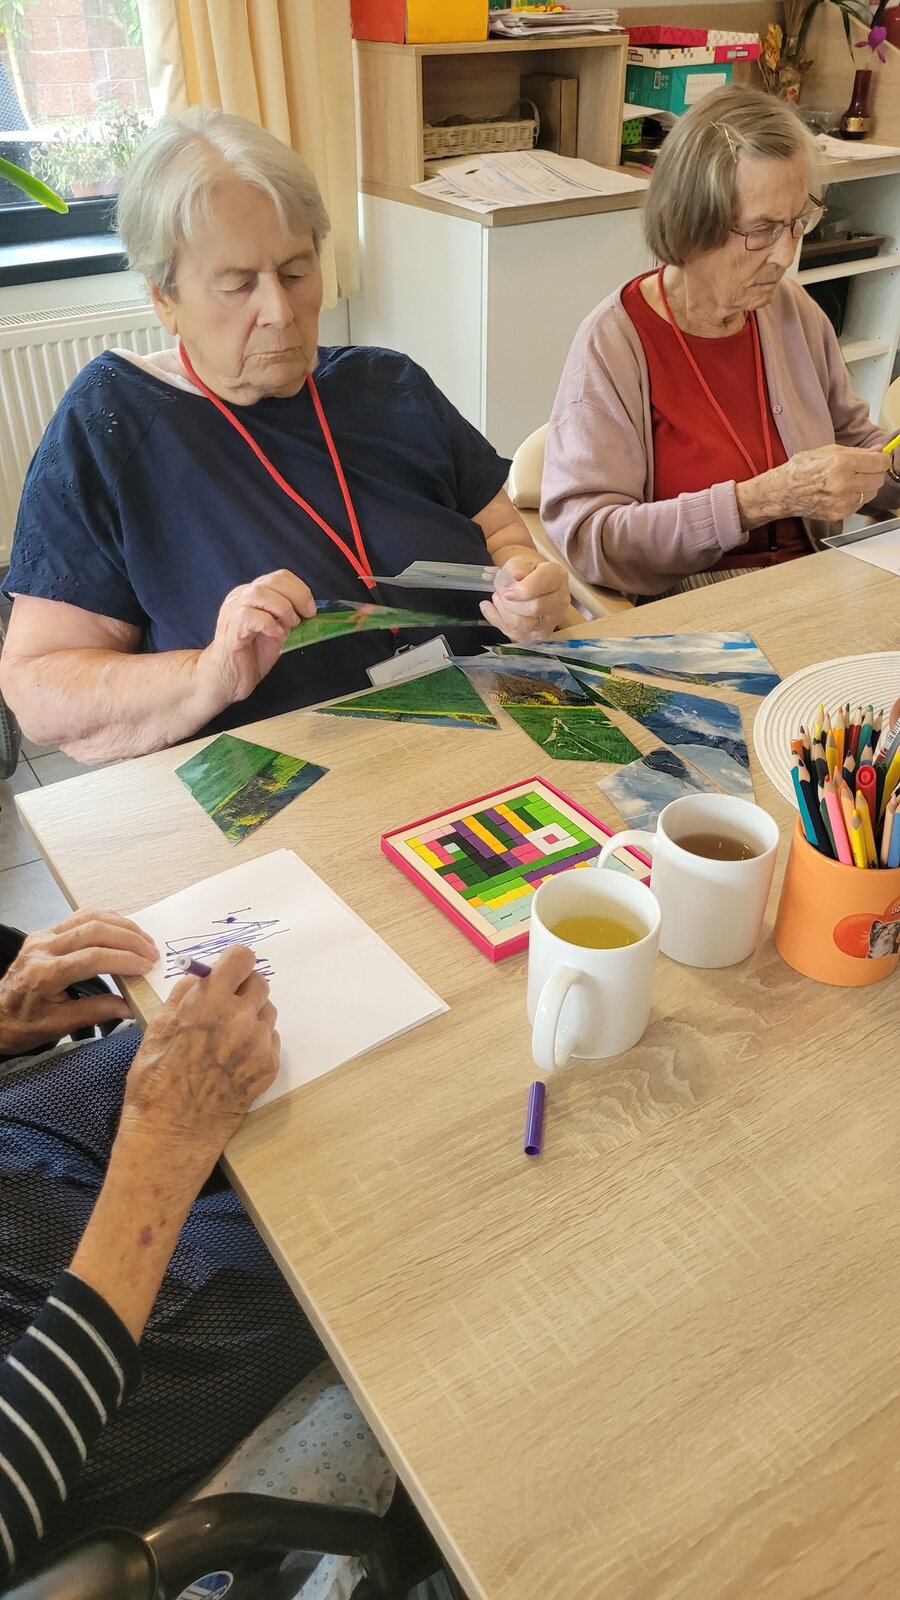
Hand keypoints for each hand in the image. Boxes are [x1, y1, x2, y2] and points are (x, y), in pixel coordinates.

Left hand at [0, 910, 157, 1053]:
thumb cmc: (22, 1024)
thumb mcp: (58, 1026)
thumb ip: (94, 1012)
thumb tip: (127, 1006)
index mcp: (44, 974)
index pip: (92, 957)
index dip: (123, 959)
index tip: (145, 966)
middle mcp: (42, 948)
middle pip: (94, 930)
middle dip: (129, 939)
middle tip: (151, 953)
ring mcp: (44, 936)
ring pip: (89, 917)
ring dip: (121, 925)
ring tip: (143, 940)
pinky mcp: (47, 933)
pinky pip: (80, 917)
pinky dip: (106, 920)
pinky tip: (123, 930)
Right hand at [117, 946, 279, 1166]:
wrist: (173, 1131)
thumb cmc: (156, 1081)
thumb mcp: (157, 1028)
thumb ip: (183, 996)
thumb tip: (200, 978)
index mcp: (210, 1002)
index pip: (242, 958)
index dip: (234, 962)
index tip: (228, 971)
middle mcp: (240, 1018)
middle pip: (260, 983)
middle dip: (243, 989)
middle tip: (225, 1005)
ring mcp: (258, 1043)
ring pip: (267, 1012)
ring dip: (252, 1016)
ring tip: (227, 1037)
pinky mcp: (269, 1066)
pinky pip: (271, 1039)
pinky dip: (257, 1042)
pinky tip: (233, 1059)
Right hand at [196, 570, 316, 705]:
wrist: (228, 680)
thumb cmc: (252, 655)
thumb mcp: (277, 631)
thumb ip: (288, 618)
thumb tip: (308, 611)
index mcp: (251, 594)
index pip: (278, 577)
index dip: (299, 589)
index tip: (311, 609)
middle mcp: (239, 598)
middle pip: (271, 581)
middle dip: (296, 596)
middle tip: (306, 616)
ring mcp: (232, 612)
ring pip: (258, 593)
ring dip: (282, 608)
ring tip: (290, 625)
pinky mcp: (230, 630)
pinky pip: (248, 616)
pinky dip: (268, 623)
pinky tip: (276, 635)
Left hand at [480, 553, 568, 643]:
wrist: (530, 586)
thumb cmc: (526, 572)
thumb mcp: (520, 562)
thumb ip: (517, 567)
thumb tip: (515, 576)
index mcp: (557, 576)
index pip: (541, 585)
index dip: (521, 590)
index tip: (507, 590)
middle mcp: (560, 600)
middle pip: (533, 608)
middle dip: (509, 602)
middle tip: (501, 593)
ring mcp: (552, 621)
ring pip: (523, 624)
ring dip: (503, 612)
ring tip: (499, 600)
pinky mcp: (539, 635)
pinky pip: (515, 634)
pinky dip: (499, 621)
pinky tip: (495, 610)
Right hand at [738, 445, 887, 526]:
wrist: (782, 492)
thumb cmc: (800, 470)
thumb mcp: (827, 452)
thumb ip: (855, 451)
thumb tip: (877, 450)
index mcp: (841, 463)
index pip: (879, 462)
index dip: (881, 459)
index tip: (879, 459)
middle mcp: (844, 483)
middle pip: (878, 479)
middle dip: (874, 473)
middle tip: (865, 469)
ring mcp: (842, 501)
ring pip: (871, 493)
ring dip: (866, 486)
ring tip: (851, 481)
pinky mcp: (839, 513)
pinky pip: (859, 504)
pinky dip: (856, 498)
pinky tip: (843, 492)